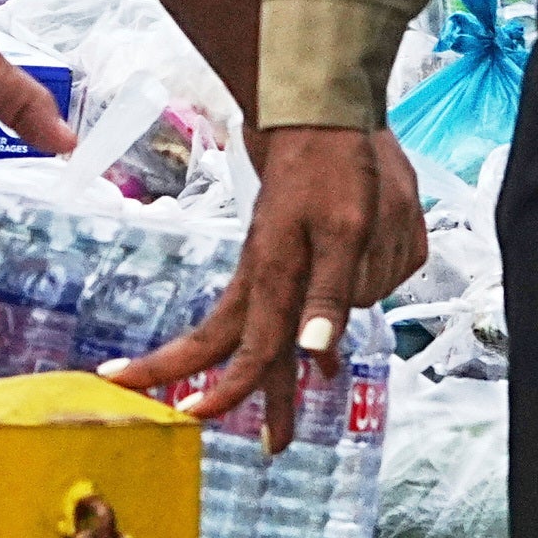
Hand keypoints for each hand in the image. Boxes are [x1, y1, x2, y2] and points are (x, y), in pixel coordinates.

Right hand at [114, 124, 428, 451]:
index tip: (193, 414)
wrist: (326, 112)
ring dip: (257, 377)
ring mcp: (275, 264)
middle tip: (187, 419)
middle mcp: (267, 274)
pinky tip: (318, 367)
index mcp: (277, 272)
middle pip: (230, 342)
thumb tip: (311, 353)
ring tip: (271, 425)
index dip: (228, 386)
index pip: (251, 345)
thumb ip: (331, 291)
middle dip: (209, 383)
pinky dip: (296, 343)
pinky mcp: (290, 255)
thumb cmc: (340, 165)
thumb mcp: (351, 227)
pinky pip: (287, 311)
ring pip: (258, 332)